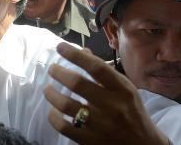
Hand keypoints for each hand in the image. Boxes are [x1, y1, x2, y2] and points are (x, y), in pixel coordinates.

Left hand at [44, 42, 167, 143]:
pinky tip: (53, 111)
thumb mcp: (126, 89)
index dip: (75, 55)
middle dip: (59, 72)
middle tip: (52, 69)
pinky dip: (53, 117)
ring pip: (66, 105)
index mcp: (122, 89)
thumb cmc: (132, 112)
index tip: (60, 47)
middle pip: (77, 84)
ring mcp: (100, 125)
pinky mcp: (90, 141)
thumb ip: (104, 71)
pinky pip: (64, 127)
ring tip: (48, 89)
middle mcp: (112, 106)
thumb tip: (82, 52)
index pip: (96, 67)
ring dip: (52, 94)